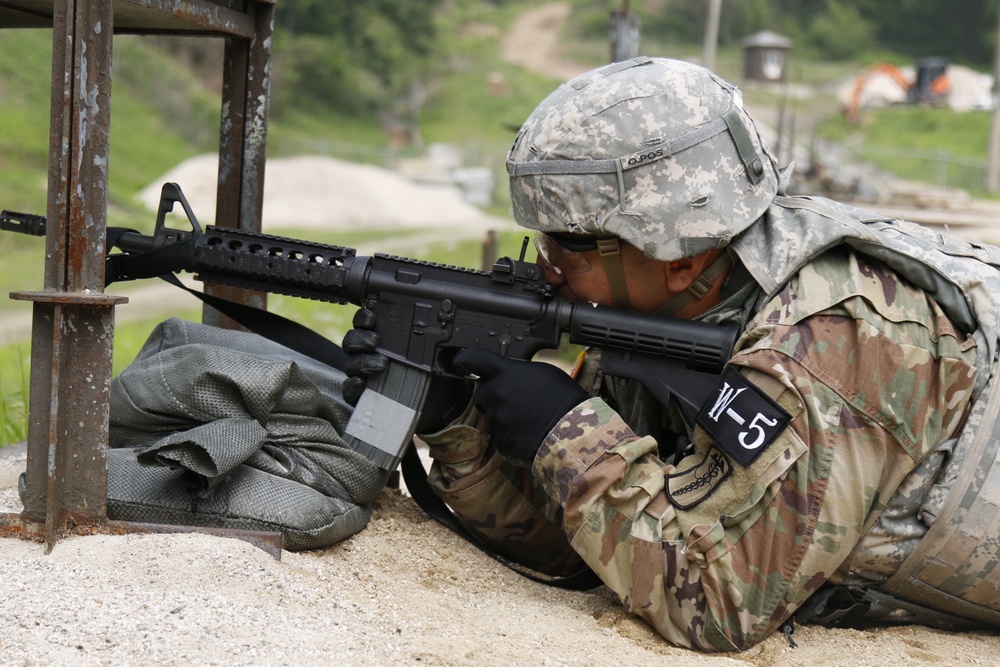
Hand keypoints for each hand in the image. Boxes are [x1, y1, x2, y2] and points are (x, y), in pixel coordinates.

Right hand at [342, 308, 471, 431]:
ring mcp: (363, 375)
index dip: (364, 318)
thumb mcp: (439, 357)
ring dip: (361, 361)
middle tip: (375, 341)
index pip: (365, 323)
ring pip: (350, 363)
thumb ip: (440, 345)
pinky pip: (348, 390)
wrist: (435, 408)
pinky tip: (361, 383)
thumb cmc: (434, 377)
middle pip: (352, 341)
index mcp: (384, 339)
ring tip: (381, 364)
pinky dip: (352, 385)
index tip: (373, 318)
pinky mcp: (362, 397)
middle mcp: (369, 354)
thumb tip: (453, 338)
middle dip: (361, 338)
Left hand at [453, 347, 589, 464]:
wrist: (574, 430)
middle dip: (492, 399)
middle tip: (515, 402)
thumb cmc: (563, 398)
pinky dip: (510, 436)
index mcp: (505, 374)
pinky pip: (500, 438)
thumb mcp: (542, 372)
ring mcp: (497, 420)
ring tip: (526, 419)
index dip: (465, 360)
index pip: (474, 359)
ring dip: (502, 419)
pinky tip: (527, 432)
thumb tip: (508, 375)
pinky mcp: (502, 442)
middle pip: (481, 395)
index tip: (462, 362)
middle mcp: (496, 395)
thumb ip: (517, 372)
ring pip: (491, 419)